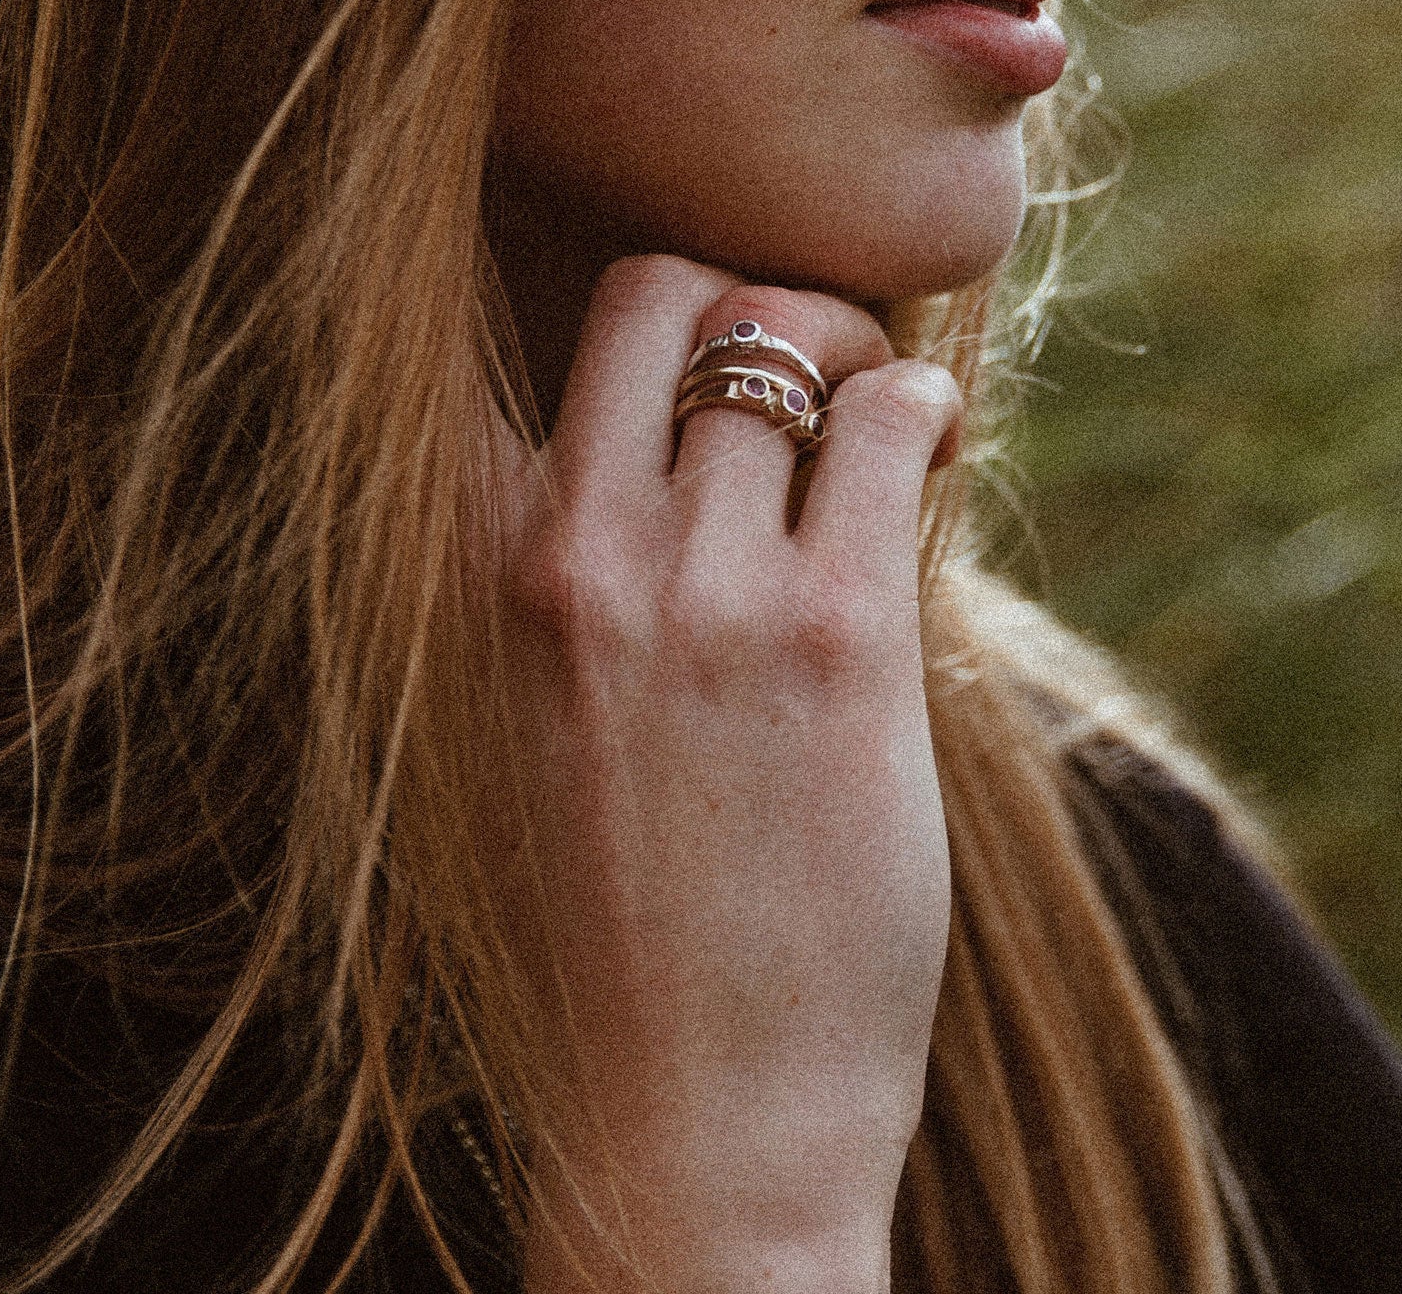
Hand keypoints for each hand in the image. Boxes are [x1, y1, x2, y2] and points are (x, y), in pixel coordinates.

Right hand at [500, 255, 960, 1293]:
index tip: (676, 326)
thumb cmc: (608, 920)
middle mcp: (568, 552)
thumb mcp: (520, 717)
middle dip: (744, 288)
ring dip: (855, 345)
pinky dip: (927, 405)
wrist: (686, 1120)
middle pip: (656, 281)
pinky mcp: (837, 637)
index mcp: (467, 569)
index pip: (491, 328)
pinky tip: (935, 452)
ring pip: (784, 329)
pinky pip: (894, 417)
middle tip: (802, 366)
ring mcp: (703, 591)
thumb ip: (560, 564)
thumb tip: (671, 422)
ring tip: (883, 419)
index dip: (583, 283)